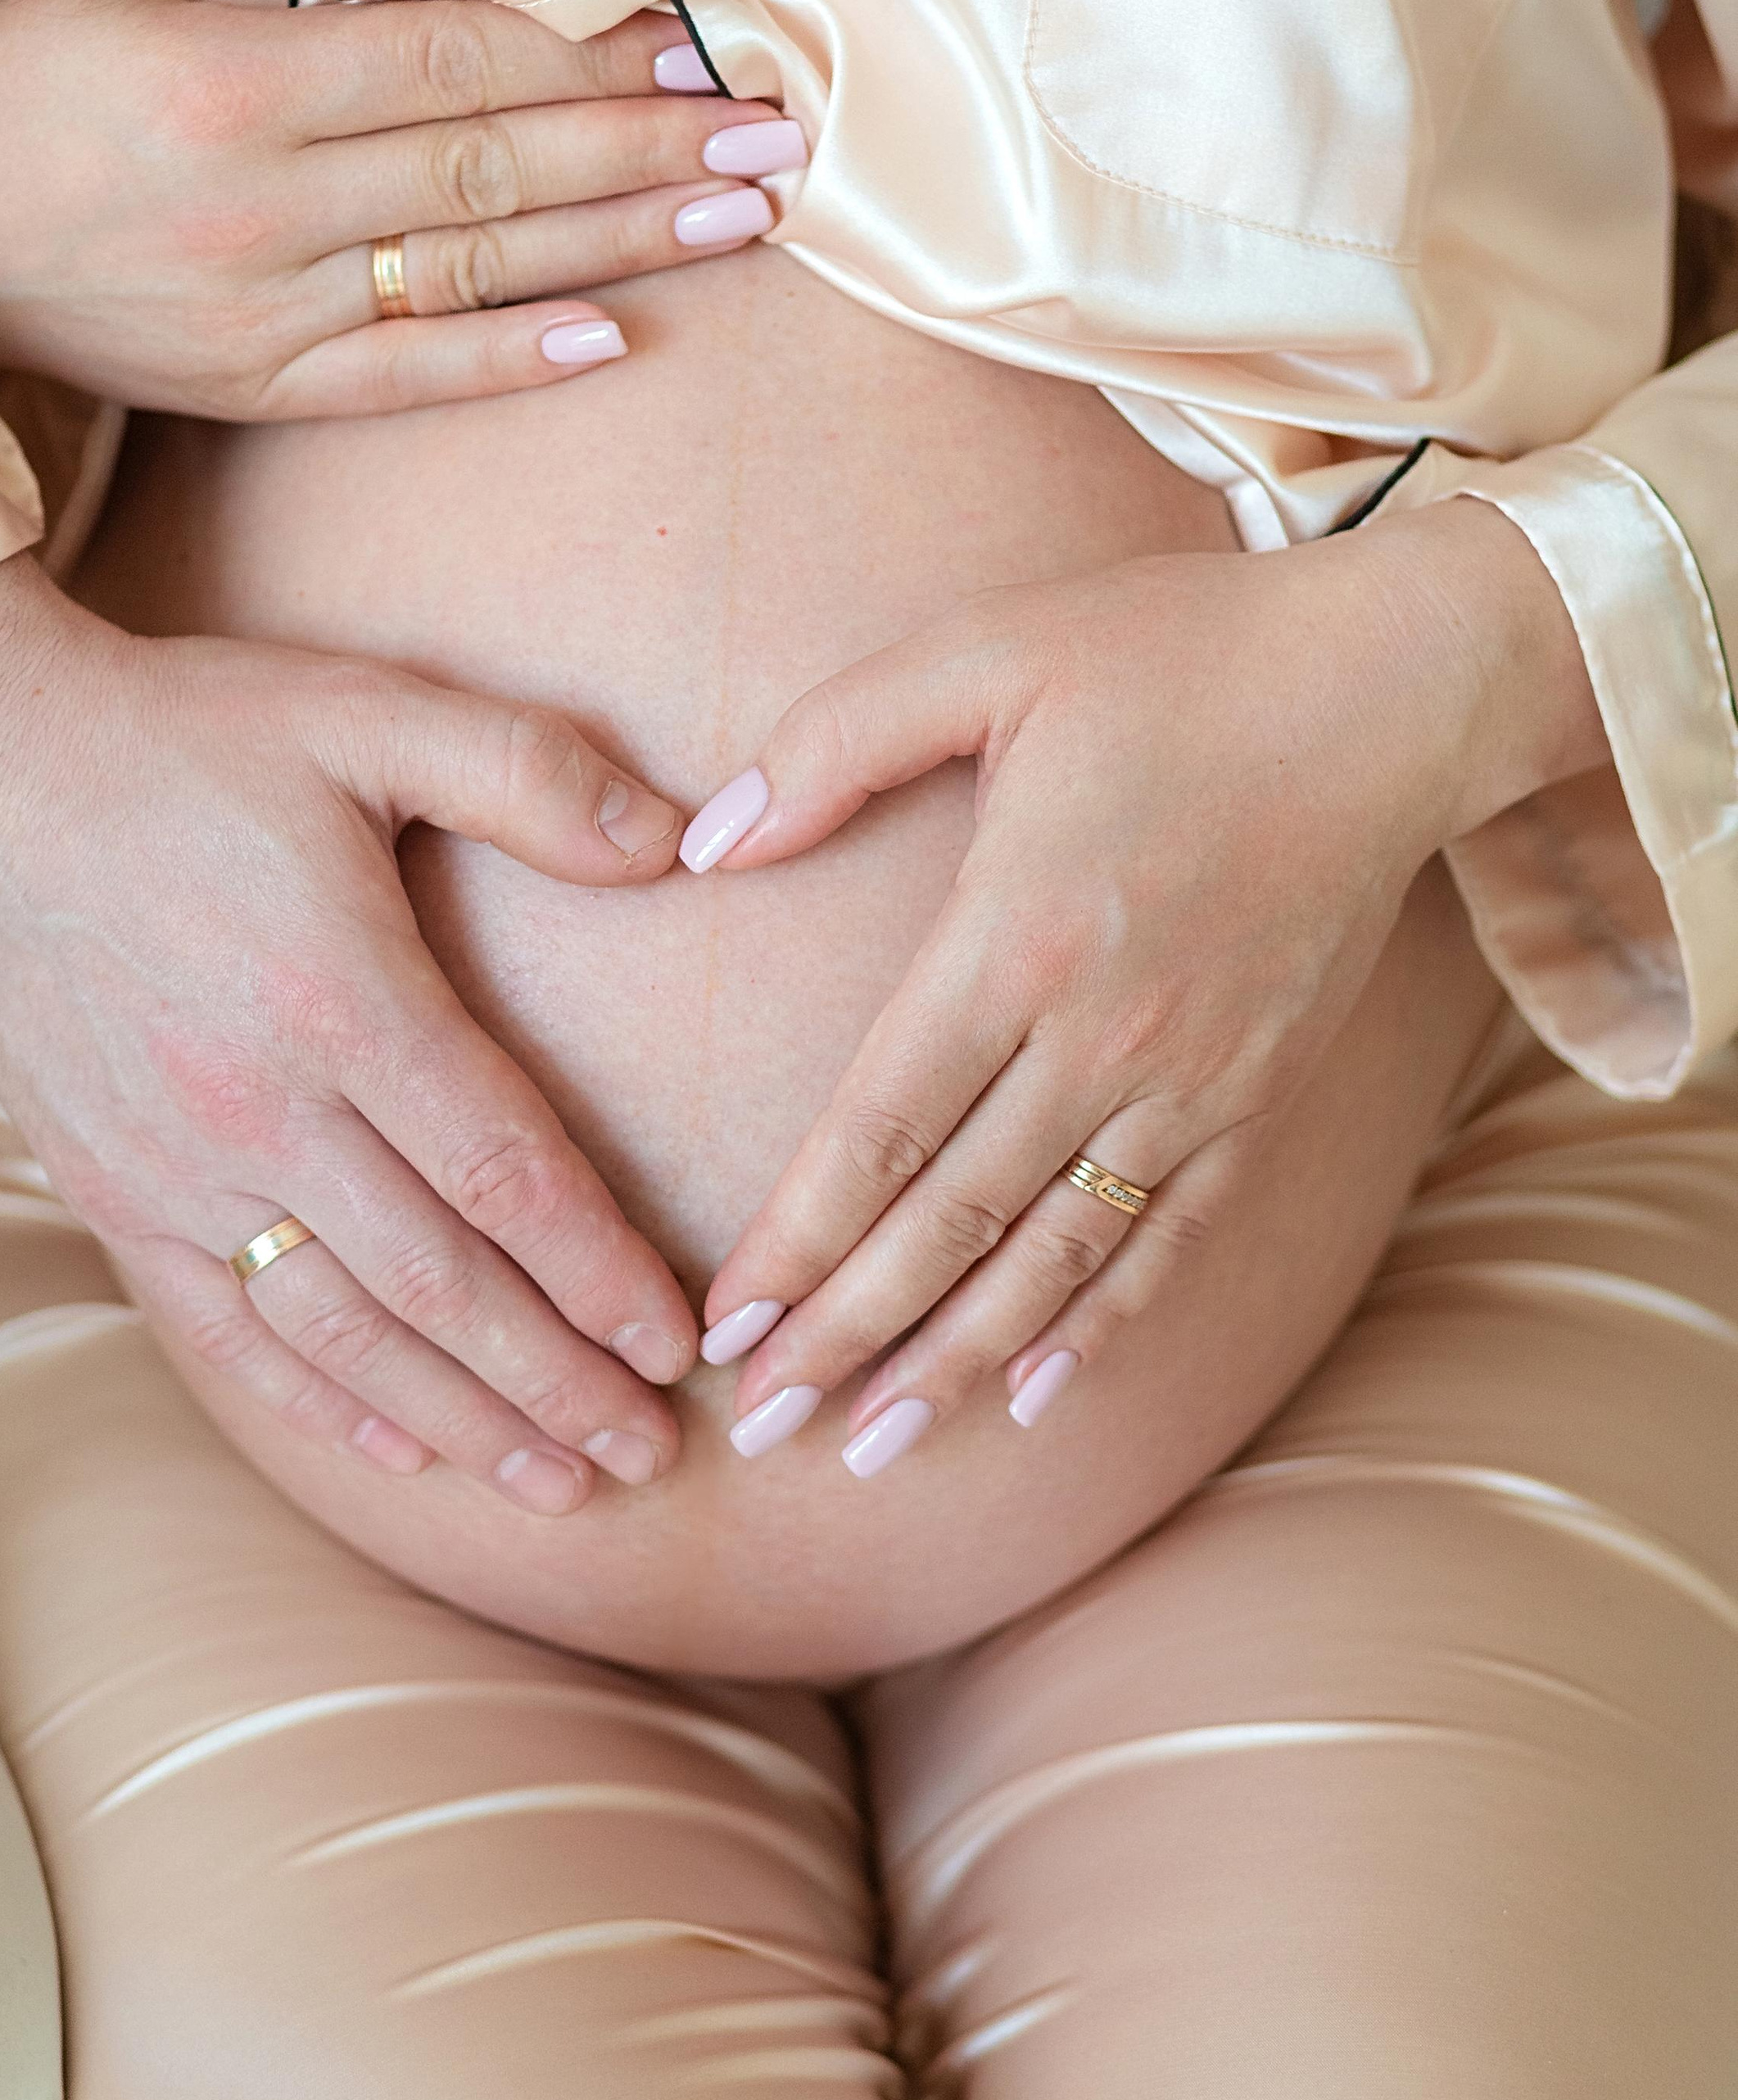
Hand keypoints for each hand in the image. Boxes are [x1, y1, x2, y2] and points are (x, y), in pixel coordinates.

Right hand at [0, 0, 800, 414]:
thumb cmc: (19, 80)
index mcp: (234, 86)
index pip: (453, 61)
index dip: (587, 48)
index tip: (697, 35)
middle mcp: (264, 208)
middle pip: (496, 168)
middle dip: (648, 145)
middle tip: (776, 129)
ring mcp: (268, 312)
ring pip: (477, 270)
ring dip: (625, 243)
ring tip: (745, 216)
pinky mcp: (259, 389)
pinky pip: (406, 374)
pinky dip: (510, 360)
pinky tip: (616, 338)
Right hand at [0, 555, 704, 1511]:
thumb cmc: (186, 735)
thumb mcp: (368, 709)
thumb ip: (528, 770)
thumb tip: (676, 838)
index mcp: (342, 1000)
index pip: (506, 1174)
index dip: (601, 1272)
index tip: (676, 1342)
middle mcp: (259, 1109)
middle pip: (441, 1287)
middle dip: (556, 1382)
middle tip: (648, 1453)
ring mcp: (172, 1166)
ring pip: (340, 1334)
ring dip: (457, 1419)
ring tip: (551, 1482)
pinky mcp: (105, 1188)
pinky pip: (219, 1329)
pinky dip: (311, 1401)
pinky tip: (389, 1448)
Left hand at [684, 500, 1606, 1471]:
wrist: (1397, 685)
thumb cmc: (1176, 650)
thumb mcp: (982, 650)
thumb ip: (832, 744)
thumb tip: (702, 841)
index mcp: (1017, 934)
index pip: (879, 1132)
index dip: (797, 1244)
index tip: (724, 1327)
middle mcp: (1106, 1033)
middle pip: (952, 1225)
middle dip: (847, 1340)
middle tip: (759, 1432)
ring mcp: (1194, 1077)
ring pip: (1056, 1258)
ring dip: (958, 1363)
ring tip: (871, 1449)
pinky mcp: (1262, 1093)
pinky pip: (1169, 1237)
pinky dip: (1100, 1326)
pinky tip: (1036, 1396)